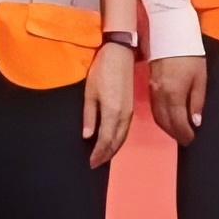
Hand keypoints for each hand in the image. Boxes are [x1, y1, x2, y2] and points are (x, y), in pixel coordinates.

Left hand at [82, 47, 138, 167]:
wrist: (120, 54)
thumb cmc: (102, 70)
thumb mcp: (90, 93)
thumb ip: (90, 116)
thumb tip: (88, 136)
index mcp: (112, 113)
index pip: (105, 141)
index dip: (98, 154)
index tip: (91, 163)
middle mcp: (123, 116)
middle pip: (116, 142)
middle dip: (106, 155)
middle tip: (95, 164)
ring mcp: (129, 112)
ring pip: (122, 137)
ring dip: (113, 149)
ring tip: (103, 157)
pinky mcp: (131, 107)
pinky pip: (125, 130)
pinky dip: (119, 140)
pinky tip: (113, 141)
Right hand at [149, 51, 207, 144]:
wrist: (170, 35)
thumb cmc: (190, 55)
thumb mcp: (200, 78)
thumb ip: (197, 101)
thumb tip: (195, 121)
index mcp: (174, 94)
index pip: (178, 123)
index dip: (185, 134)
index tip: (191, 139)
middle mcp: (160, 95)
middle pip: (165, 122)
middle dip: (175, 134)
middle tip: (185, 139)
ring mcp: (153, 90)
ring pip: (157, 116)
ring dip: (167, 127)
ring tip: (177, 132)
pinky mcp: (150, 86)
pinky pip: (153, 108)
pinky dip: (160, 117)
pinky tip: (168, 118)